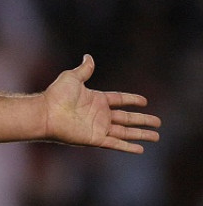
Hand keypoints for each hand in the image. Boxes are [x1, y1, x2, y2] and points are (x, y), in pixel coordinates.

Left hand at [42, 55, 160, 152]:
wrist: (46, 113)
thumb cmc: (56, 95)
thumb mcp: (72, 77)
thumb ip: (84, 69)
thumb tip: (88, 56)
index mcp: (97, 99)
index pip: (119, 100)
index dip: (132, 100)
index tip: (145, 101)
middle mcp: (100, 114)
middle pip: (127, 118)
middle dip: (143, 120)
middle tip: (158, 122)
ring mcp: (98, 127)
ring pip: (126, 132)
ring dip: (141, 134)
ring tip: (156, 136)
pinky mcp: (95, 139)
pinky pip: (116, 143)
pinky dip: (128, 146)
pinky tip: (140, 149)